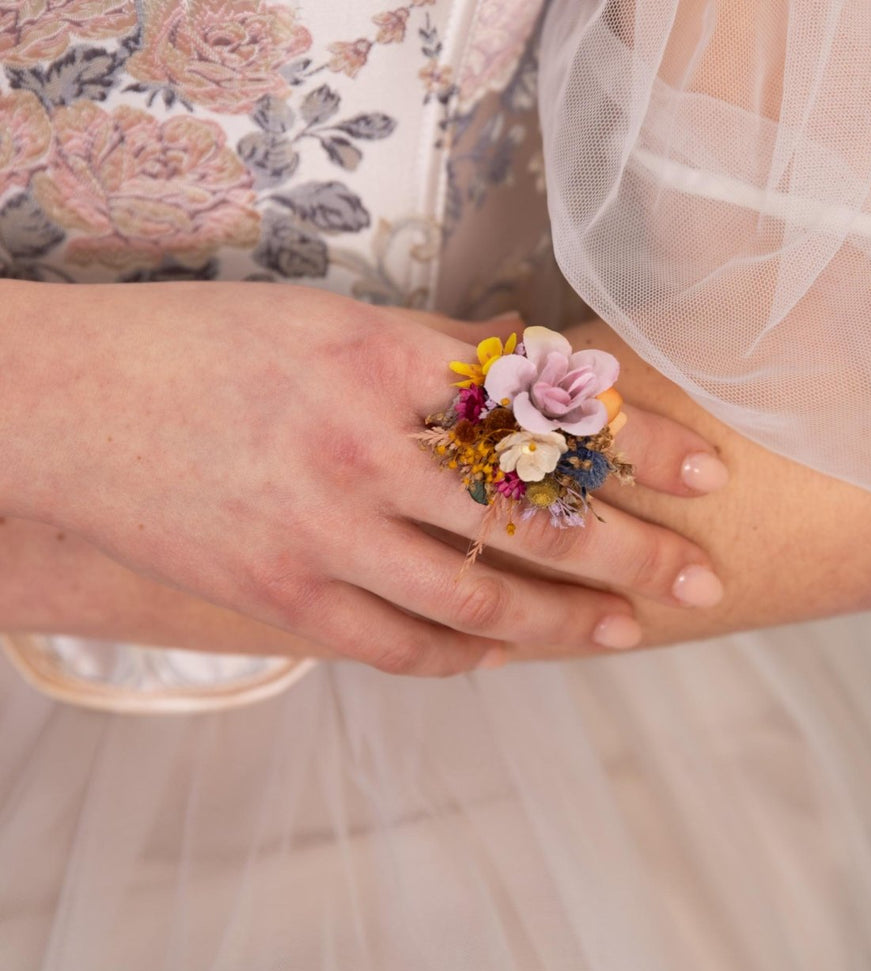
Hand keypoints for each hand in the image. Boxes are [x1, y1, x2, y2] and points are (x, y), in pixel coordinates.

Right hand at [5, 283, 727, 675]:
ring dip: (567, 617)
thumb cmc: (199, 348)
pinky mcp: (282, 595)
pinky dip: (463, 651)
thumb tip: (532, 365)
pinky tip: (506, 649)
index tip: (705, 471)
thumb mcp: (323, 319)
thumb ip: (431, 351)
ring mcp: (323, 530)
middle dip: (635, 550)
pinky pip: (398, 643)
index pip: (548, 407)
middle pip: (534, 511)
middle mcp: (364, 445)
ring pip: (479, 590)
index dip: (639, 444)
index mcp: (383, 355)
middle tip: (704, 576)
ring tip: (628, 630)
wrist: (66, 407)